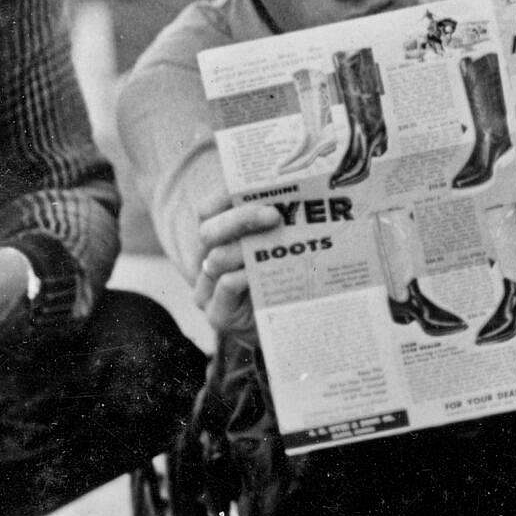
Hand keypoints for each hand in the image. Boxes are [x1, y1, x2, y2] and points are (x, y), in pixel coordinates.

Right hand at [194, 196, 286, 340]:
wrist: (286, 331)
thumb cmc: (285, 283)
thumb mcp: (280, 249)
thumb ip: (281, 225)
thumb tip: (309, 196)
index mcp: (218, 241)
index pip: (209, 210)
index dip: (225, 195)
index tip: (254, 185)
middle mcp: (206, 261)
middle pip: (209, 230)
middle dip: (241, 217)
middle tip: (274, 214)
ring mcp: (207, 289)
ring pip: (216, 258)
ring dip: (248, 247)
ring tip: (279, 241)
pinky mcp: (217, 314)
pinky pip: (225, 286)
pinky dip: (244, 276)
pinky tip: (264, 271)